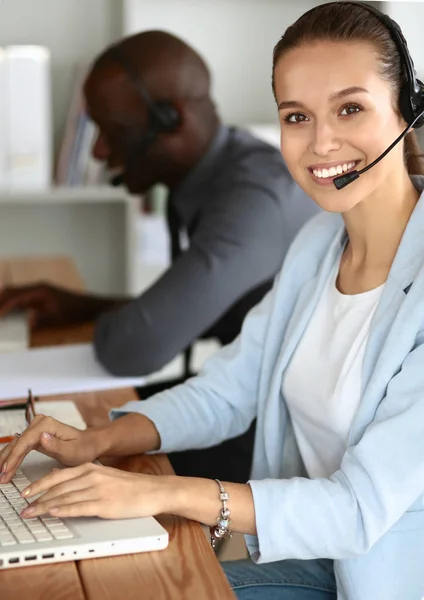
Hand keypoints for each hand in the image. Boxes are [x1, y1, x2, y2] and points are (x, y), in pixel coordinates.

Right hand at [0, 283, 91, 327]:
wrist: (87, 306)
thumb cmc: (73, 312)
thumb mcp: (57, 318)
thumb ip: (42, 319)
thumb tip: (28, 322)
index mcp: (40, 290)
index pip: (17, 296)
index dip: (5, 306)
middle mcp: (37, 286)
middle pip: (12, 290)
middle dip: (0, 300)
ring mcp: (38, 289)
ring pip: (16, 291)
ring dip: (5, 299)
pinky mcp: (40, 293)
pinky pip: (22, 295)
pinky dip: (12, 301)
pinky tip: (7, 309)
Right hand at [0, 415, 99, 483]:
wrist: (88, 444)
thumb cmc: (82, 448)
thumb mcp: (72, 451)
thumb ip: (56, 445)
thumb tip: (42, 437)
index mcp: (47, 425)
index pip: (25, 441)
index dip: (14, 457)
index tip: (7, 471)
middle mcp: (40, 423)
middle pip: (17, 442)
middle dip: (7, 461)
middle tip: (0, 477)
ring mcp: (36, 428)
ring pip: (15, 444)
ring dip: (6, 460)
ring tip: (0, 476)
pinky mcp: (35, 436)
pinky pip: (19, 446)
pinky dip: (11, 457)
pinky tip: (5, 467)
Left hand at [19, 463, 171, 519]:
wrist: (154, 490)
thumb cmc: (130, 486)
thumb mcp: (104, 474)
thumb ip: (82, 476)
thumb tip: (59, 478)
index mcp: (91, 468)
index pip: (58, 475)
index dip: (40, 484)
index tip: (26, 492)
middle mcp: (92, 476)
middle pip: (58, 487)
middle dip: (38, 498)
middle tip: (23, 507)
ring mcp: (99, 490)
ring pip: (65, 498)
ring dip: (45, 507)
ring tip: (31, 513)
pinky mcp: (106, 505)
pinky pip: (80, 507)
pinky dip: (64, 510)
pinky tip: (54, 513)